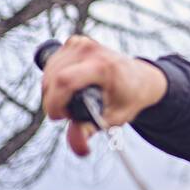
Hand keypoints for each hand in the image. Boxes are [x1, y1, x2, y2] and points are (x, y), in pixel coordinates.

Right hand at [40, 35, 167, 155]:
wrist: (140, 78)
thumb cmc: (128, 99)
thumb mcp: (113, 118)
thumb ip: (91, 130)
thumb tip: (78, 147)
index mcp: (104, 67)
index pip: (65, 81)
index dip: (54, 103)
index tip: (61, 117)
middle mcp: (91, 50)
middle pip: (53, 78)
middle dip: (53, 101)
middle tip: (69, 112)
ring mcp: (82, 43)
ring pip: (48, 72)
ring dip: (51, 92)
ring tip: (70, 101)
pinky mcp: (75, 42)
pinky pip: (52, 63)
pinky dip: (53, 79)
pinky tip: (68, 86)